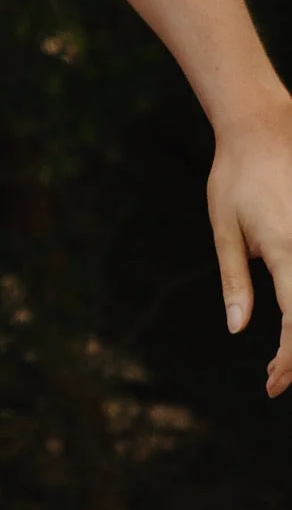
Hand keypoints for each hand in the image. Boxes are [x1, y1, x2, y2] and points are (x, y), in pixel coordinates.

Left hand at [207, 97, 291, 396]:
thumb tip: (237, 327)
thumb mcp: (224, 227)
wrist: (261, 126)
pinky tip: (291, 319)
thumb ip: (234, 279)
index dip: (289, 361)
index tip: (272, 383)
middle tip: (278, 376)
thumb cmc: (234, 175)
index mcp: (285, 250)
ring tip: (286, 354)